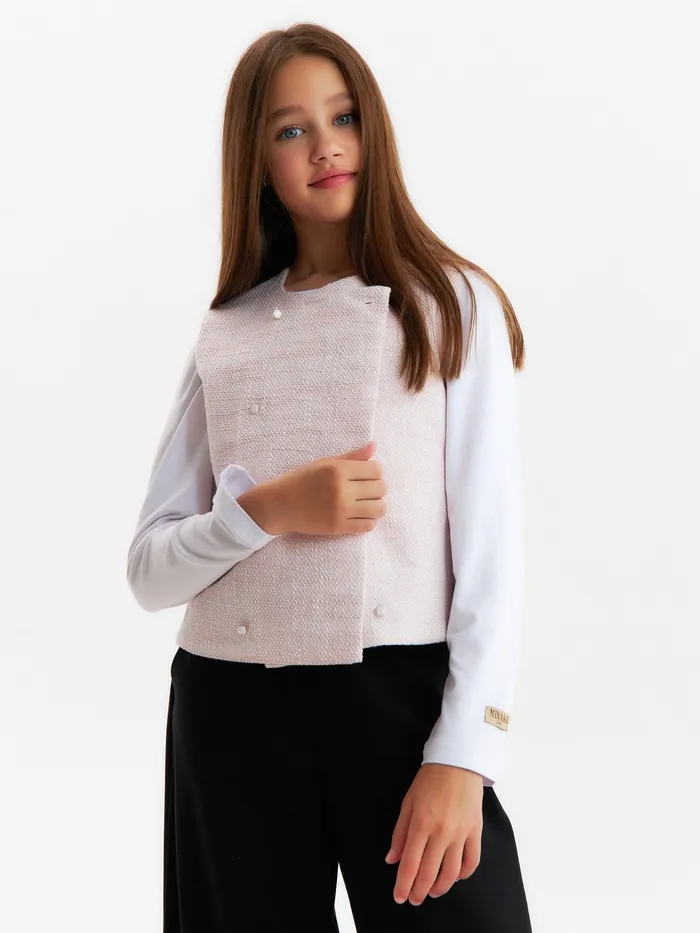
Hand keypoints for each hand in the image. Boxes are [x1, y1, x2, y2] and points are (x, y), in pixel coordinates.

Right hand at [257, 440, 387, 535]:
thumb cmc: (300, 480)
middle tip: (364, 489)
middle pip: (381, 489)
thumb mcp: (324, 463)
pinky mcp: (339, 528)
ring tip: (365, 503)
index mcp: (338, 470)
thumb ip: (351, 457)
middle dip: (376, 488)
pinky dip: (368, 520)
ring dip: (376, 505)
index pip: (376, 470)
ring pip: (379, 509)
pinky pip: (368, 525)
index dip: (374, 472)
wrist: (279, 505)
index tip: (364, 475)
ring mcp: (341, 511)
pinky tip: (358, 515)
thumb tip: (374, 446)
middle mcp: (342, 490)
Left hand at [385, 763, 483, 905]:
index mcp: (421, 824)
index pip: (410, 864)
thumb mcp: (408, 802)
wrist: (458, 762)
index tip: (399, 896)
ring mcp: (461, 833)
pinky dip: (464, 874)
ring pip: (451, 872)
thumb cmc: (429, 780)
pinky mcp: (476, 831)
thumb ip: (400, 833)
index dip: (403, 884)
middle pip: (429, 872)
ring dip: (441, 887)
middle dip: (419, 891)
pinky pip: (472, 861)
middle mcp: (442, 832)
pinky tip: (455, 877)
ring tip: (432, 892)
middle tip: (414, 899)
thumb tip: (392, 859)